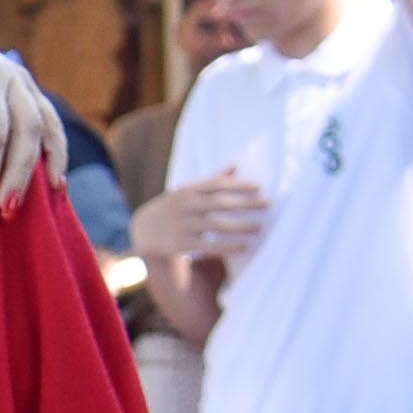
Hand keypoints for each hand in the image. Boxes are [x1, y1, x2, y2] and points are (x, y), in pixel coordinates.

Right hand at [137, 172, 267, 272]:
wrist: (145, 231)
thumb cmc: (175, 208)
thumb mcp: (188, 191)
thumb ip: (212, 180)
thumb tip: (237, 165)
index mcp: (189, 189)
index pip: (218, 184)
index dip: (240, 185)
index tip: (260, 187)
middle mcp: (186, 205)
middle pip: (221, 203)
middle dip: (246, 204)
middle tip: (267, 205)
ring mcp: (183, 225)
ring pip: (218, 225)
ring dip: (241, 226)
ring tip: (260, 227)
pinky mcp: (182, 244)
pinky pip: (211, 246)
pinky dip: (229, 246)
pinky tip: (245, 246)